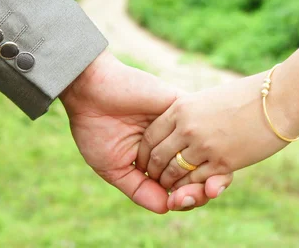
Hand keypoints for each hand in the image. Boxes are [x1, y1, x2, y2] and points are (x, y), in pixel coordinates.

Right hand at [60, 50, 232, 212]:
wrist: (90, 91)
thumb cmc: (95, 130)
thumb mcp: (114, 169)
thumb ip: (140, 189)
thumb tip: (167, 208)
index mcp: (160, 158)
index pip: (183, 183)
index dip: (188, 198)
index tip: (178, 203)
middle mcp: (174, 143)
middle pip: (201, 172)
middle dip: (201, 191)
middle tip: (186, 197)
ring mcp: (181, 125)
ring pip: (208, 153)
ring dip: (205, 173)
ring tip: (191, 184)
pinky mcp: (183, 106)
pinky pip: (205, 127)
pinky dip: (204, 148)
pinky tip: (193, 159)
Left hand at [136, 71, 298, 189]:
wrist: (279, 98)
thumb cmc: (247, 95)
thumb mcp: (209, 99)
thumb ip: (191, 113)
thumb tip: (179, 126)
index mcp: (181, 108)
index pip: (150, 137)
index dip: (146, 153)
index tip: (148, 162)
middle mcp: (187, 127)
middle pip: (158, 158)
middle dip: (155, 173)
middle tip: (158, 180)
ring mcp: (204, 145)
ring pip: (175, 173)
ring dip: (172, 184)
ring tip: (174, 188)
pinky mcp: (224, 162)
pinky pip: (198, 182)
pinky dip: (193, 188)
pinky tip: (196, 188)